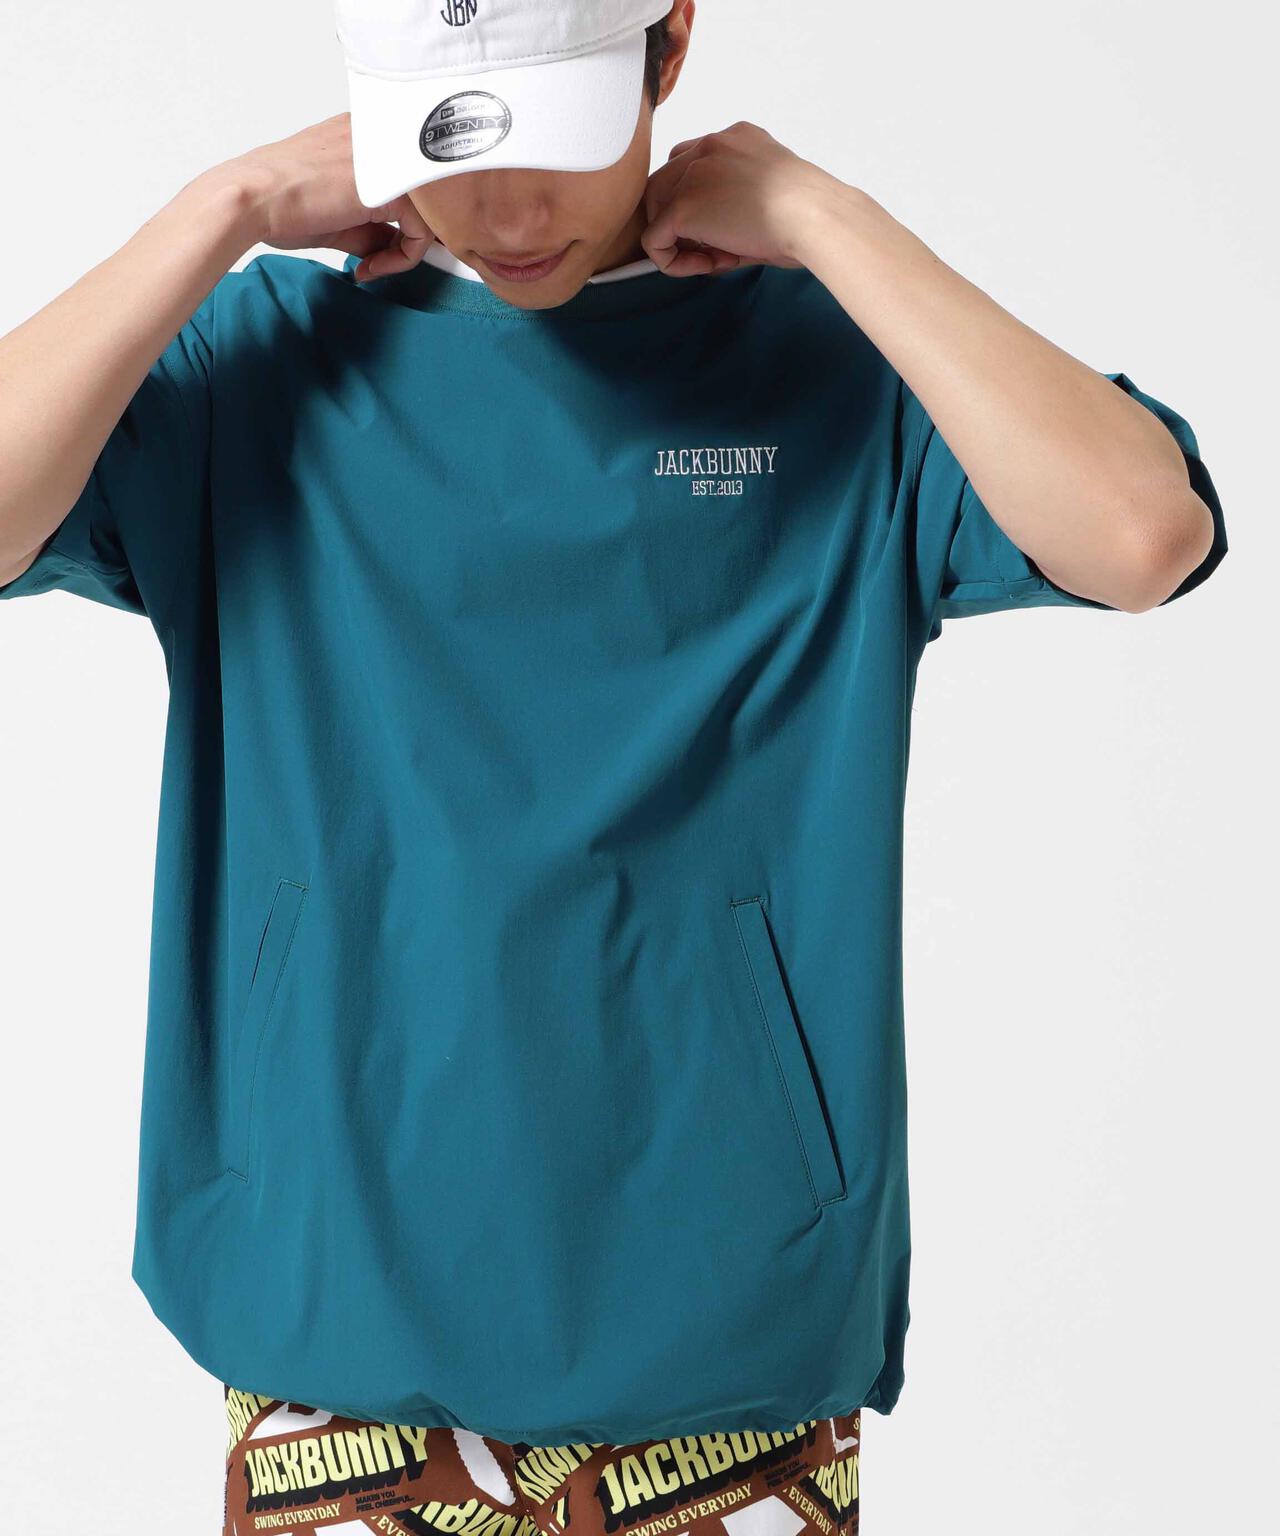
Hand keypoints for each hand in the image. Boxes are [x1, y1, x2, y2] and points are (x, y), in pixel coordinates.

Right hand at [218, 113, 433, 281]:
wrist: (253, 198)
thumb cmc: (278, 202)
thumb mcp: (337, 215)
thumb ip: (371, 227)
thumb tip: (393, 247)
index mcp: (363, 134)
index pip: (404, 179)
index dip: (400, 222)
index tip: (378, 250)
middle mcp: (380, 138)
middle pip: (422, 195)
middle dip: (409, 236)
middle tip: (383, 261)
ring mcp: (389, 157)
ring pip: (428, 213)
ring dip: (404, 251)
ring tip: (371, 266)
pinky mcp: (393, 185)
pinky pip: (422, 231)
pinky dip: (402, 259)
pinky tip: (370, 267)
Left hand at [640, 120, 843, 276]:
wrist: (815, 215)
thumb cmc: (811, 214)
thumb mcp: (772, 198)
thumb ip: (736, 210)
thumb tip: (712, 249)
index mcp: (736, 139)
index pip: (693, 164)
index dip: (700, 202)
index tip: (729, 230)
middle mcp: (711, 146)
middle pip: (666, 182)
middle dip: (682, 221)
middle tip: (717, 249)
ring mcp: (693, 173)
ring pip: (655, 208)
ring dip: (677, 239)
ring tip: (714, 259)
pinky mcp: (683, 206)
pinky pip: (654, 239)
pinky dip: (673, 261)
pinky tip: (708, 266)